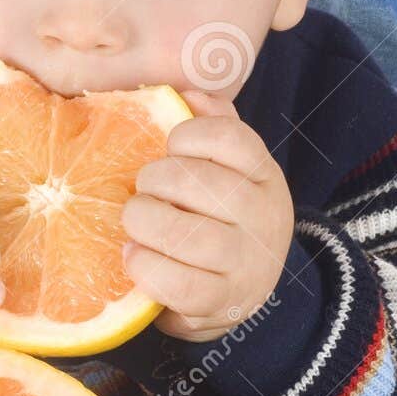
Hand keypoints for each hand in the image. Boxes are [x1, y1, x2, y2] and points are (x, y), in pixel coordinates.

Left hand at [121, 89, 294, 342]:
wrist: (241, 291)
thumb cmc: (221, 218)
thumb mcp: (228, 170)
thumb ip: (213, 127)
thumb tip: (188, 93)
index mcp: (264, 176)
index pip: (232, 139)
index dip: (190, 136)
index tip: (170, 146)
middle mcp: (263, 217)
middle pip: (202, 185)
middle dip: (156, 181)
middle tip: (143, 189)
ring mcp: (246, 263)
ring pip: (190, 236)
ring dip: (146, 222)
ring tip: (134, 220)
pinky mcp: (222, 302)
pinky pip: (180, 284)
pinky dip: (146, 266)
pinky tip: (133, 255)